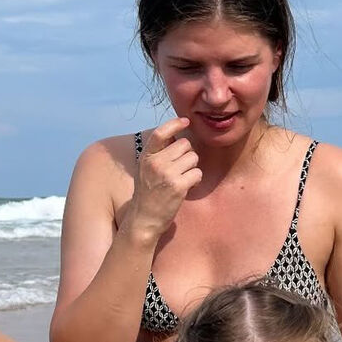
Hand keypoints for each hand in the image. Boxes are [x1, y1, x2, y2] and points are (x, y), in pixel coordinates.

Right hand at [121, 117, 201, 243]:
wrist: (144, 220)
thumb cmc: (148, 194)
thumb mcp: (145, 169)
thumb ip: (158, 154)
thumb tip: (177, 136)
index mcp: (146, 157)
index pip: (160, 133)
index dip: (174, 124)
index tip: (186, 121)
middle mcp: (156, 163)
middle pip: (185, 145)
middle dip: (188, 154)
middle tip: (181, 168)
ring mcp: (167, 174)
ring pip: (193, 158)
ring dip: (193, 167)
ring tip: (183, 178)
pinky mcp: (178, 186)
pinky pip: (197, 173)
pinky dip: (196, 180)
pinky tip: (187, 187)